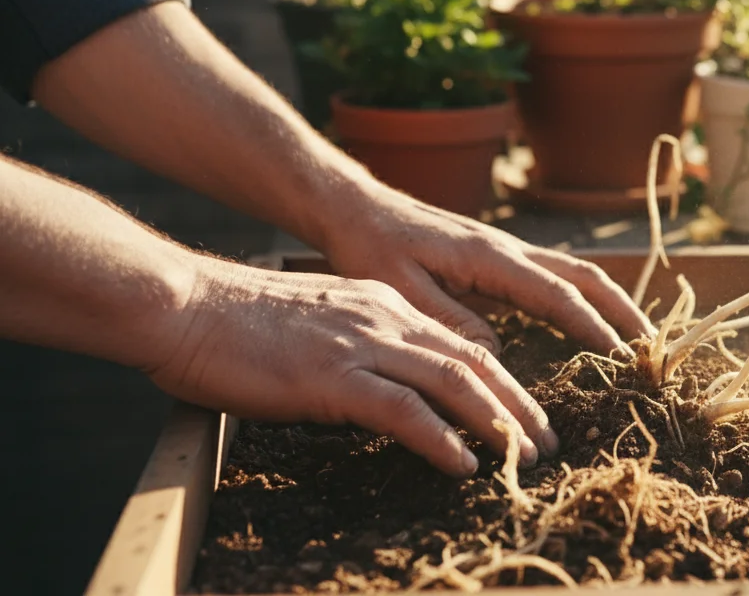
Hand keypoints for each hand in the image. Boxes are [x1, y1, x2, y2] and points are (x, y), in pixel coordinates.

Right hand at [150, 258, 553, 476]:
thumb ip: (361, 350)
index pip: (461, 343)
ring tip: (525, 455)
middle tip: (546, 442)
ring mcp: (360, 345)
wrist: (184, 304)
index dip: (501, 381)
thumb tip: (389, 390)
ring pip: (452, 382)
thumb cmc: (239, 323)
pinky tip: (463, 463)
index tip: (526, 413)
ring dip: (498, 422)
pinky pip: (403, 410)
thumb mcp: (320, 327)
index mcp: (383, 306)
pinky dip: (441, 438)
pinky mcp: (332, 375)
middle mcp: (384, 319)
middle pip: (474, 362)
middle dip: (518, 404)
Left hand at [318, 189, 654, 356]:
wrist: (356, 208)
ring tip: (635, 338)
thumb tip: (496, 355)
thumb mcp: (399, 290)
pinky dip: (583, 297)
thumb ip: (449, 319)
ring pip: (574, 273)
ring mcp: (505, 251)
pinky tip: (589, 320)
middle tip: (651, 347)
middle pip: (582, 276)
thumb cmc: (371, 248)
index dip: (593, 325)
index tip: (622, 354)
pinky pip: (553, 276)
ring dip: (609, 302)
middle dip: (622, 309)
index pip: (556, 293)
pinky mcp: (497, 258)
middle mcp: (507, 249)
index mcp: (489, 257)